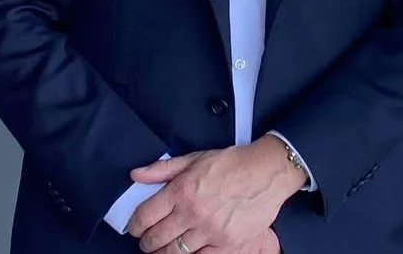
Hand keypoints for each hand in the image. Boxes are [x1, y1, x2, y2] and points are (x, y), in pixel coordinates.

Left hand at [127, 138, 303, 252]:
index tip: (136, 228)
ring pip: (174, 253)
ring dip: (164, 252)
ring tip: (165, 248)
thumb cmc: (232, 164)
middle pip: (156, 239)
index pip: (144, 217)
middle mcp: (193, 212)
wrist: (267, 172)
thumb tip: (136, 175)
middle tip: (148, 241)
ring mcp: (210, 230)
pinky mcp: (226, 243)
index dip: (135, 226)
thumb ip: (162, 169)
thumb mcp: (194, 159)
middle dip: (147, 243)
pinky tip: (188, 251)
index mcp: (181, 190)